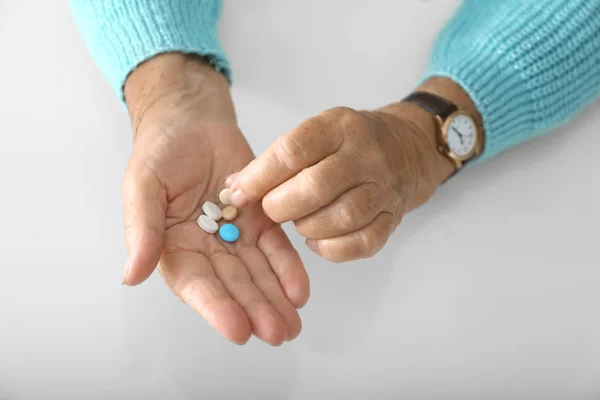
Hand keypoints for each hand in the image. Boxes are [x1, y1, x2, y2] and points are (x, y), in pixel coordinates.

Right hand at [121, 53, 308, 344]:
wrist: (192, 121)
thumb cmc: (160, 152)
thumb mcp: (142, 186)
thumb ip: (141, 229)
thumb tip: (131, 276)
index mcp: (174, 248)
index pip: (196, 284)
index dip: (216, 307)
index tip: (239, 329)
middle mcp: (207, 250)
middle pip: (233, 285)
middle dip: (256, 310)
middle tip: (279, 333)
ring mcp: (236, 236)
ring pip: (258, 272)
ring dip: (275, 299)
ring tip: (293, 324)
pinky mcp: (260, 220)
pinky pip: (276, 246)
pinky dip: (288, 267)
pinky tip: (300, 289)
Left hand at [226, 89, 461, 261]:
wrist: (406, 149)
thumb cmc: (347, 144)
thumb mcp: (316, 134)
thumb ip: (275, 160)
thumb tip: (234, 188)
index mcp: (339, 127)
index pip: (294, 150)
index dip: (260, 176)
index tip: (239, 192)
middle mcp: (365, 155)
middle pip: (317, 186)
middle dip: (282, 206)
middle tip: (271, 210)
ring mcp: (383, 187)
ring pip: (341, 217)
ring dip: (308, 226)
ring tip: (298, 222)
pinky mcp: (392, 218)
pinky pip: (362, 243)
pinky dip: (332, 248)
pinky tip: (317, 239)